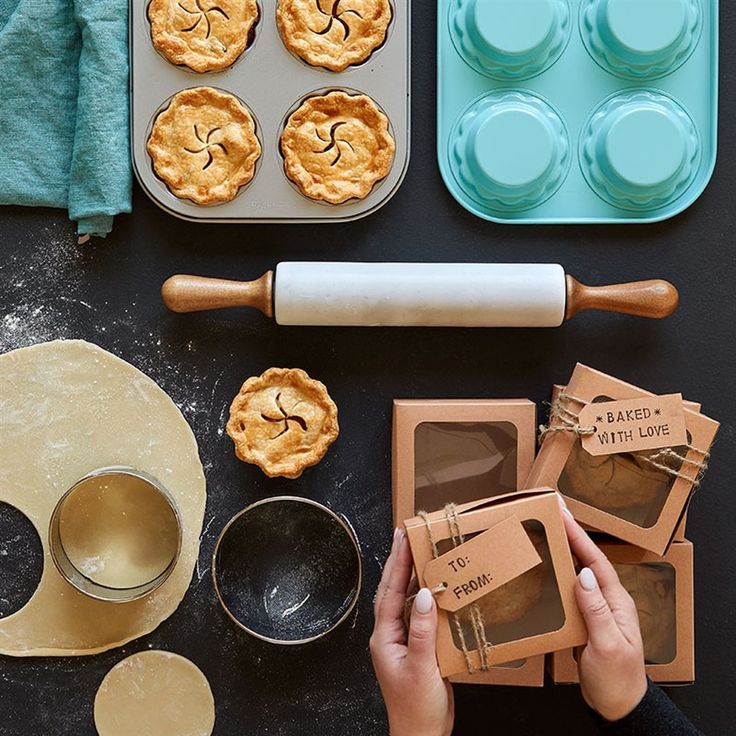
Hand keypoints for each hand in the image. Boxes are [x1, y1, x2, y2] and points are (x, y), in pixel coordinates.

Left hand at [370, 528, 453, 735]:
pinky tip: (432, 587)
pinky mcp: (415, 647)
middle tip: (405, 534)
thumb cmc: (417, 709)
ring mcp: (400, 640)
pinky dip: (422, 596)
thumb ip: (422, 630)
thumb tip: (423, 594)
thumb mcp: (422, 667)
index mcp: (384, 637)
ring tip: (417, 551)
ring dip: (410, 575)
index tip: (403, 538)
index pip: (390, 591)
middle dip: (399, 561)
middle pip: (392, 589)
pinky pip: (415, 613)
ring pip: (403, 599)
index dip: (398, 563)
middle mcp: (389, 634)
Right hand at [561, 504, 647, 721]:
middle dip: (569, 534)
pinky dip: (556, 575)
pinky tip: (544, 570)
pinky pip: (569, 591)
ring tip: (543, 532)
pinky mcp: (584, 621)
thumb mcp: (607, 644)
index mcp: (617, 601)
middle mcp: (607, 600)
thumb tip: (582, 574)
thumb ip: (596, 609)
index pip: (595, 560)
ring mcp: (596, 610)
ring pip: (576, 572)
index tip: (562, 513)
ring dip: (561, 551)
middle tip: (549, 513)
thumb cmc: (617, 678)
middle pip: (585, 560)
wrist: (618, 707)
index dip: (578, 535)